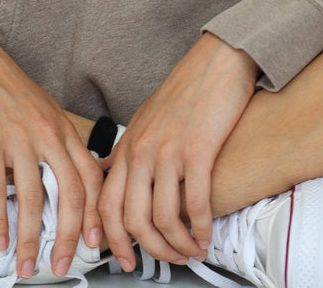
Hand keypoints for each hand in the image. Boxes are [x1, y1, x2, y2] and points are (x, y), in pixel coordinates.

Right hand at [0, 0, 102, 279]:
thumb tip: (62, 171)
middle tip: (63, 265)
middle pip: (71, 193)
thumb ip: (52, 137)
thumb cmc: (1, 79)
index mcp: (61, 125)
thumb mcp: (39, 106)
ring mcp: (19, 135)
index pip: (91, 176)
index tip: (94, 242)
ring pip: (33, 198)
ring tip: (27, 264)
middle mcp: (47, 131)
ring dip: (31, 239)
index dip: (96, 213)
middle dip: (69, 237)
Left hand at [97, 33, 258, 268]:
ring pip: (163, 217)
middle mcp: (142, 150)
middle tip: (167, 261)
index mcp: (128, 145)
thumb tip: (108, 171)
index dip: (112, 239)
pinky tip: (207, 235)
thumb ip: (128, 149)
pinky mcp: (198, 150)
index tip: (124, 259)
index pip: (106, 203)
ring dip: (178, 245)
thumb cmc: (185, 90)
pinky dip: (201, 228)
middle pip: (131, 218)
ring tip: (192, 251)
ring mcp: (168, 150)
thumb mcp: (145, 118)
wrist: (216, 62)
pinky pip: (195, 204)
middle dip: (149, 250)